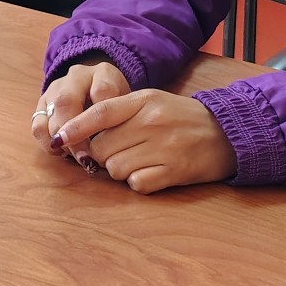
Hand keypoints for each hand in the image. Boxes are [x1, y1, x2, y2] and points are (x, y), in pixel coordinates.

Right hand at [30, 57, 131, 157]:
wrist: (97, 89)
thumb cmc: (116, 104)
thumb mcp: (127, 106)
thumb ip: (122, 118)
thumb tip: (111, 146)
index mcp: (103, 72)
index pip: (103, 91)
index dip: (103, 119)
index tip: (109, 141)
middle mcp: (76, 76)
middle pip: (67, 101)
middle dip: (76, 135)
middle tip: (87, 158)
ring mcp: (56, 88)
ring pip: (50, 114)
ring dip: (63, 141)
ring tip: (76, 156)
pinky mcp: (42, 104)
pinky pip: (38, 126)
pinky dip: (47, 142)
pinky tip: (62, 151)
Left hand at [51, 89, 236, 192]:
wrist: (227, 132)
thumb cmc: (181, 117)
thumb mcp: (151, 101)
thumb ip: (119, 112)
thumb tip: (83, 133)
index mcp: (143, 101)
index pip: (100, 113)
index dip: (76, 127)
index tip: (59, 138)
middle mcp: (151, 122)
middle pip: (102, 148)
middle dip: (102, 155)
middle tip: (119, 152)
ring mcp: (163, 147)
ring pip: (115, 169)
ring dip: (120, 170)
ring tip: (140, 160)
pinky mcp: (174, 171)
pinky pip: (136, 184)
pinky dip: (139, 182)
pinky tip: (152, 172)